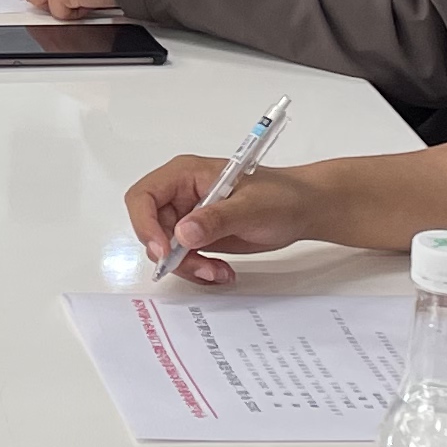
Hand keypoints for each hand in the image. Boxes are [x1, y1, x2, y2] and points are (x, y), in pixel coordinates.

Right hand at [120, 159, 323, 284]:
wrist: (303, 210)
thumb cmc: (282, 197)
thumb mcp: (250, 207)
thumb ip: (216, 219)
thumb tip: (182, 233)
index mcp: (185, 175)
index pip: (143, 197)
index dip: (145, 224)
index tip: (164, 251)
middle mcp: (180, 195)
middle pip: (152, 229)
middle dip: (173, 255)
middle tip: (203, 268)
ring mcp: (188, 216)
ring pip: (166, 250)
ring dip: (189, 267)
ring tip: (219, 272)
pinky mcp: (198, 236)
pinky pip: (183, 259)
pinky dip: (199, 270)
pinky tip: (222, 271)